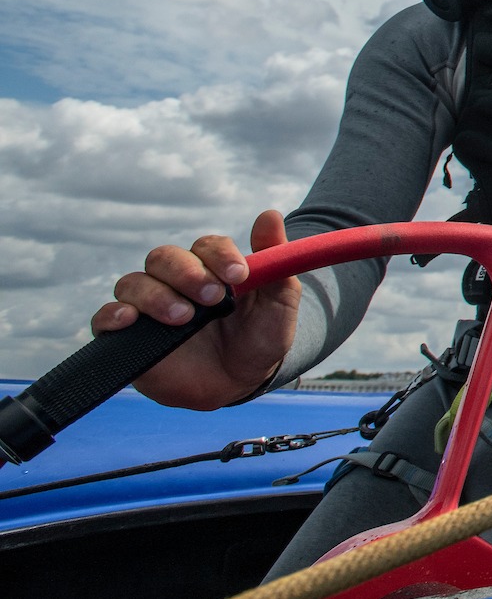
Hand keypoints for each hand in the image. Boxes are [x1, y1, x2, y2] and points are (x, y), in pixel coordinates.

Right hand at [94, 210, 300, 410]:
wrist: (240, 384)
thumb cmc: (260, 339)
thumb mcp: (278, 303)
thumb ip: (275, 261)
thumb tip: (269, 214)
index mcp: (211, 267)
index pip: (206, 246)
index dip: (220, 255)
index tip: (239, 275)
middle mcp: (175, 282)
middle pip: (163, 258)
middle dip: (186, 273)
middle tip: (213, 298)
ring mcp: (149, 308)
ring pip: (133, 283)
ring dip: (156, 295)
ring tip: (184, 317)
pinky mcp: (128, 337)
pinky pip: (104, 318)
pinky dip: (112, 314)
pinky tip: (130, 319)